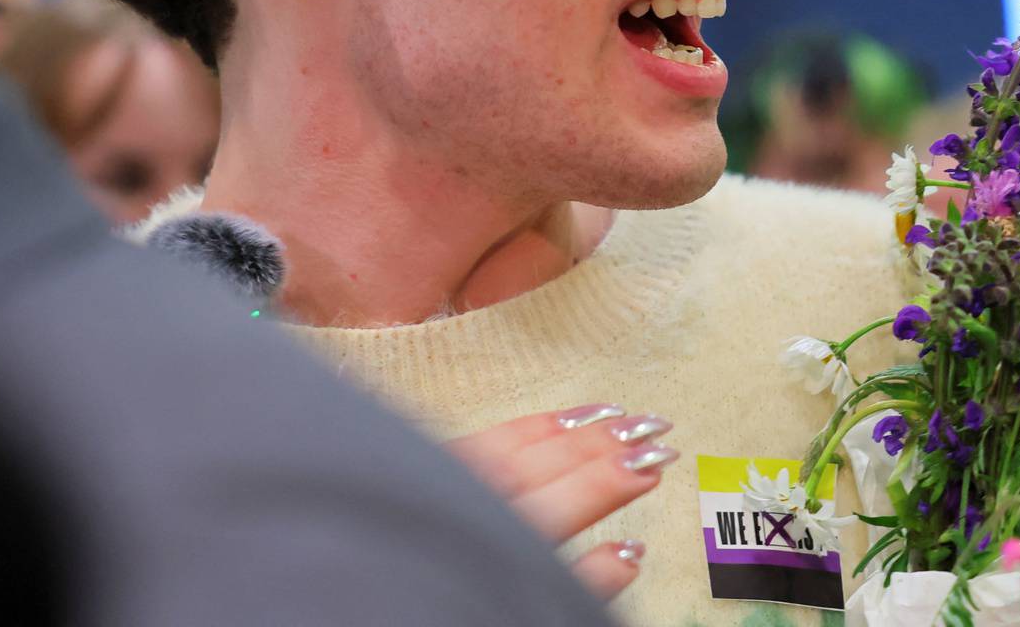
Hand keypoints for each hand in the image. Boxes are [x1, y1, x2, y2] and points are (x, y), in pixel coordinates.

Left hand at [444, 404, 676, 599]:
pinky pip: (490, 438)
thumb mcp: (515, 610)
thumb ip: (584, 583)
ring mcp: (449, 481)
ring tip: (616, 413)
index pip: (576, 496)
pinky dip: (530, 426)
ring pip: (523, 445)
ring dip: (574, 426)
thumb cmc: (442, 601)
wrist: (362, 592)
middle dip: (609, 443)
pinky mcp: (430, 472)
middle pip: (555, 462)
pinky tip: (555, 419)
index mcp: (508, 537)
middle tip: (654, 427)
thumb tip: (629, 554)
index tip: (658, 460)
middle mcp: (478, 503)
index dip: (620, 475)